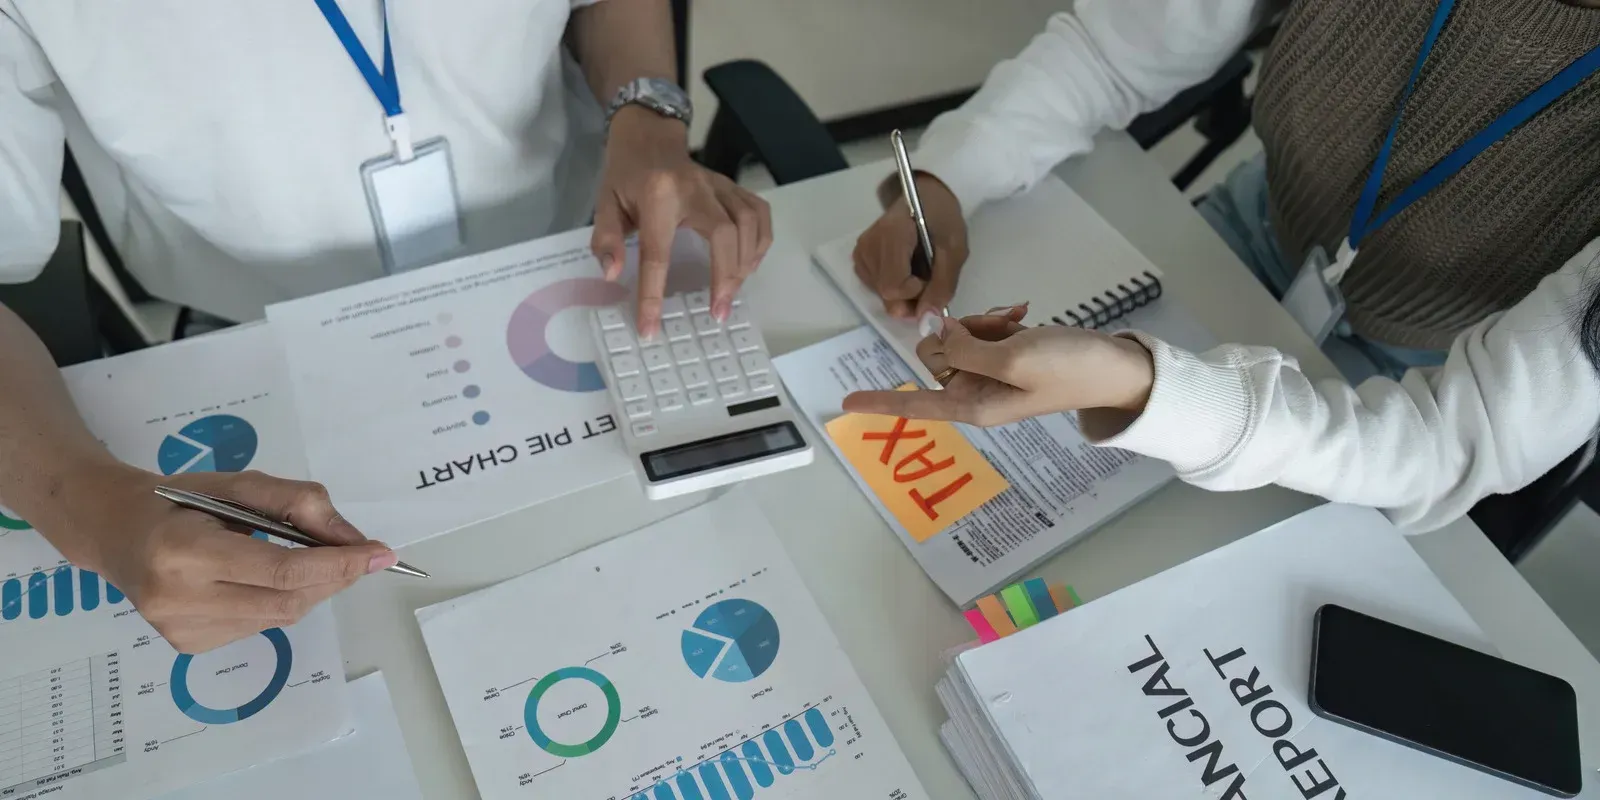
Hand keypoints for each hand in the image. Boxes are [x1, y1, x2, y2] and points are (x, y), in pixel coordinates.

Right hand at [50, 464, 395, 653]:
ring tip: (305, 561)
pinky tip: (262, 581)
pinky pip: (258, 627)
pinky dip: (279, 602)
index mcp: (184, 551)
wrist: (114, 531)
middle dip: (334, 578)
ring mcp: (180, 630)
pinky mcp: (187, 646)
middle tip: (360, 556)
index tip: (381, 554)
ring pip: (278, 618)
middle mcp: (177, 599)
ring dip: (309, 590)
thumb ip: (297, 504)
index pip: (281, 570)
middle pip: (287, 601)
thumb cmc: (179, 499)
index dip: (338, 565)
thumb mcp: (238, 485)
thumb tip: (353, 540)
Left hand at [591, 106, 772, 336]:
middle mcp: (695, 188)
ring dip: (746, 263)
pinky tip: (749, 264)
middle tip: (718, 312)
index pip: (657, 253)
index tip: (651, 328)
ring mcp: (719, 185)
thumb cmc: (626, 175)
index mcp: (657, 195)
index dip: (653, 294)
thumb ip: (606, 239)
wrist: (649, 136)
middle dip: (726, 277)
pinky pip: (759, 213)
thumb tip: (611, 274)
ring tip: (732, 292)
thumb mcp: (604, 204)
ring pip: (749, 223)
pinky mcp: (734, 186)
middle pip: (725, 234)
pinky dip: (761, 241)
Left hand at [841, 306, 1155, 425]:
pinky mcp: (1007, 355)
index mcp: (974, 404)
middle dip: (960, 333)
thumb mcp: (1011, 357)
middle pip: (935, 357)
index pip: (917, 403)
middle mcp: (976, 392)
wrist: (1115, 367)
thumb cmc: (1067, 369)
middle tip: (998, 329)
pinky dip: (997, 320)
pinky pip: (980, 332)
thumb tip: (937, 336)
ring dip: (983, 323)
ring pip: (958, 338)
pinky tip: (1022, 315)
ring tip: (1018, 323)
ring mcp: (992, 373)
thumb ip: (966, 348)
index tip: (846, 405)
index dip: (882, 401)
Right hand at [852, 173, 968, 324]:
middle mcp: (868, 245)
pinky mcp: (860, 258)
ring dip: (904, 293)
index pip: (893, 287)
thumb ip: (942, 286)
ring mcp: (861, 252)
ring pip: (881, 295)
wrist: (925, 196)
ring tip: (918, 270)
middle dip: (911, 298)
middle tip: (929, 281)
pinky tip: (905, 270)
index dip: (915, 293)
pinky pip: (876, 288)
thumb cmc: (942, 217)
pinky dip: (894, 287)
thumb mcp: (954, 250)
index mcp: (891, 235)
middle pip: (886, 294)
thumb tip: (927, 320)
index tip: (931, 278)